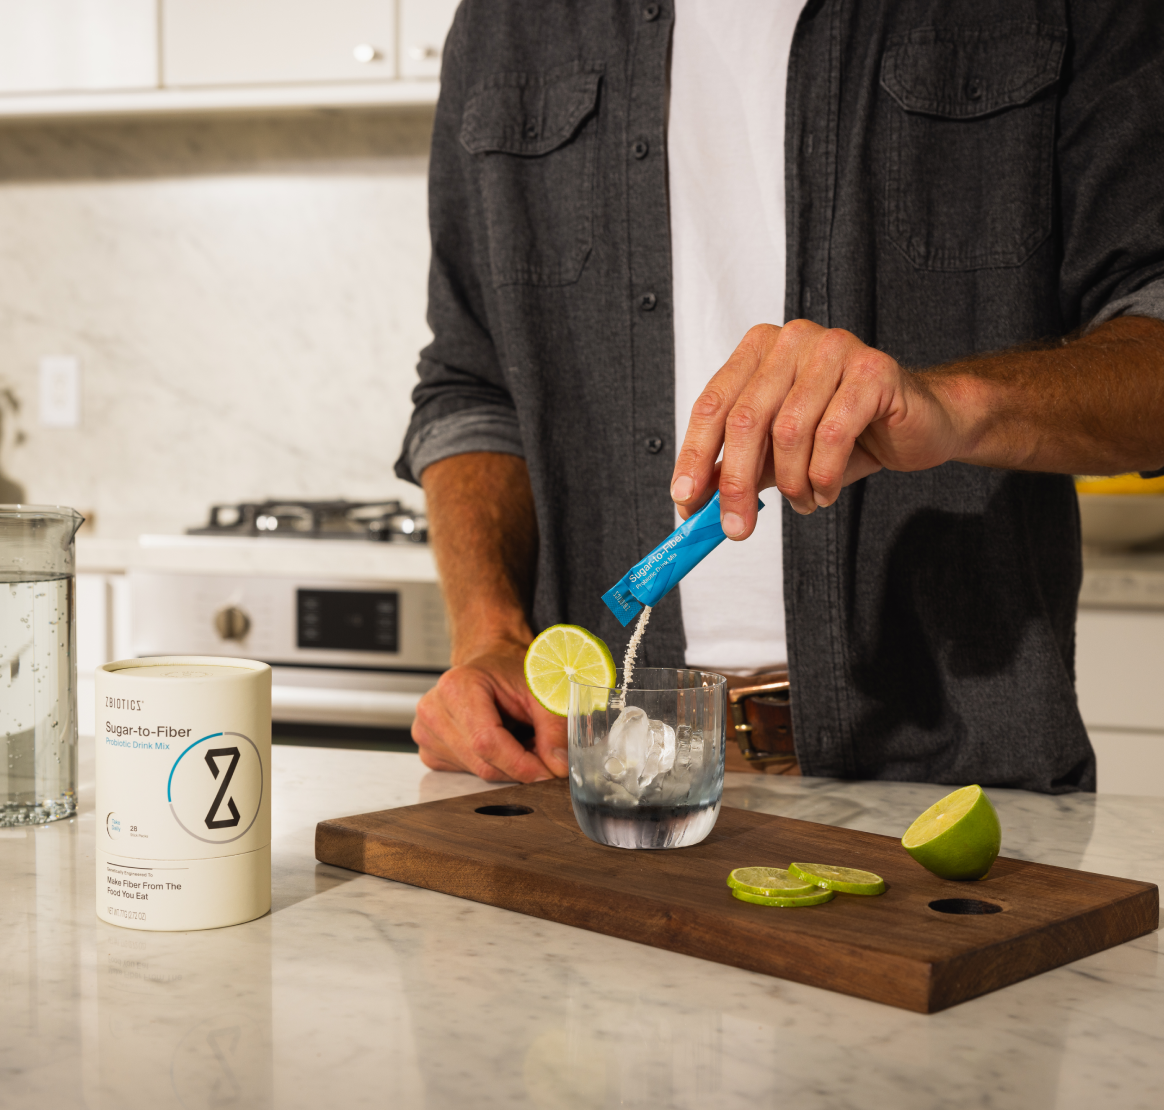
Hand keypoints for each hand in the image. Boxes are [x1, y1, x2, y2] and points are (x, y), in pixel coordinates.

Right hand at [411, 638, 567, 782]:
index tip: (548, 772)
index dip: (521, 764)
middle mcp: (434, 710)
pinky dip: (491, 766)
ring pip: (477, 773)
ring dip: (507, 767)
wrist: (490, 664)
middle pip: (482, 763)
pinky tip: (499, 745)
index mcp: (457, 687)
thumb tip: (558, 764)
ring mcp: (426, 732)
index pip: (486, 742)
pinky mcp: (430, 751)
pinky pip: (467, 774)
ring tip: (519, 739)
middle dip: (519, 767)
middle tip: (543, 753)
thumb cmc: (509, 671)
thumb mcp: (540, 690)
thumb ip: (554, 727)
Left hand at [670, 320, 963, 536]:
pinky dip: (824, 476)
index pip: (713, 405)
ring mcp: (833, 349)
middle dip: (736, 484)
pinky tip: (826, 490)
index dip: (695, 456)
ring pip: (789, 432)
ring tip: (804, 500)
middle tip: (736, 528)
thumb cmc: (845, 432)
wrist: (918, 423)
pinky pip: (832, 435)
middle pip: (746, 420)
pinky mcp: (872, 370)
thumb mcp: (778, 453)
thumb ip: (737, 467)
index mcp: (759, 350)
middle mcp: (792, 341)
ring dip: (792, 483)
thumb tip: (693, 501)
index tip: (685, 501)